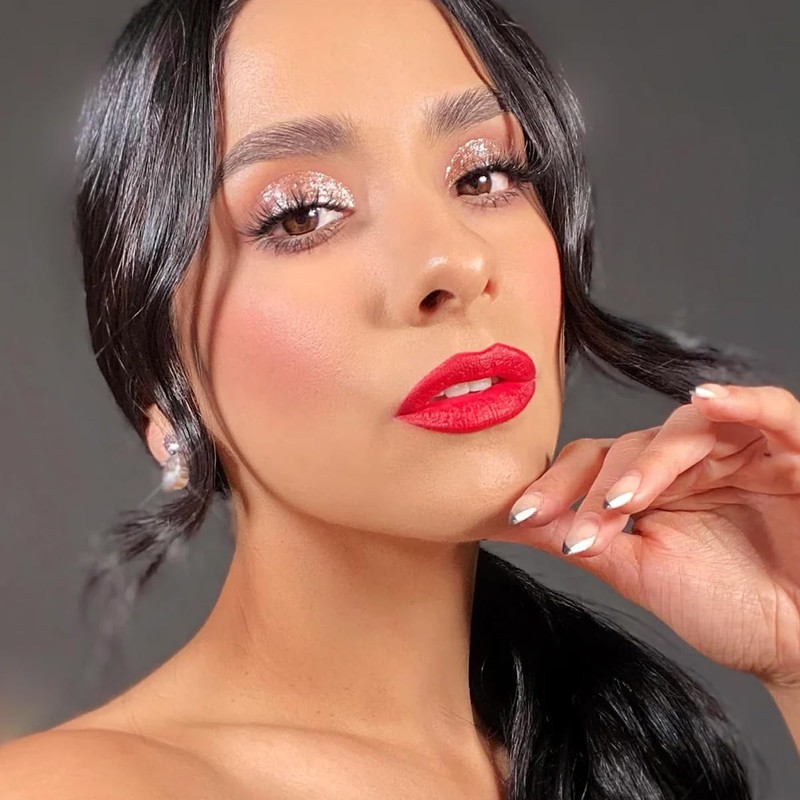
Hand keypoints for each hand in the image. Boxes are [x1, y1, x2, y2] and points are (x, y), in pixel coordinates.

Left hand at [489, 383, 799, 686]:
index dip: (556, 484)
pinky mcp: (792, 451)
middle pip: (629, 443)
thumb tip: (516, 522)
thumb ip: (586, 541)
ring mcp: (739, 451)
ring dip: (649, 462)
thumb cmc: (729, 610)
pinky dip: (743, 402)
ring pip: (683, 429)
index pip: (592, 461)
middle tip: (581, 535)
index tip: (521, 516)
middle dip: (596, 489)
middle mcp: (689, 461)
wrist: (797, 645)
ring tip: (623, 501)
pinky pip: (773, 411)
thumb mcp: (640, 574)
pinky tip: (706, 401)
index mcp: (651, 483)